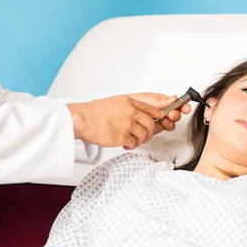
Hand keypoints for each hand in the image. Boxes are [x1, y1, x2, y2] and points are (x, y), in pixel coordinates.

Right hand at [66, 92, 190, 149]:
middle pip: (152, 123)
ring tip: (131, 140)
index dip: (162, 115)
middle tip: (142, 135)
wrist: (82, 119)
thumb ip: (134, 105)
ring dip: (140, 139)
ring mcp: (127, 123)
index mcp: (129, 101)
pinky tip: (124, 143)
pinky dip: (131, 145)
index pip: (153, 107)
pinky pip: (135, 143)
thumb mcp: (117, 102)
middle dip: (150, 132)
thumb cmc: (97, 112)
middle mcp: (130, 111)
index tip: (165, 119)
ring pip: (145, 134)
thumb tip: (152, 112)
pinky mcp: (122, 135)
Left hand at [129, 93, 191, 137]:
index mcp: (158, 100)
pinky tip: (158, 127)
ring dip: (169, 123)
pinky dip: (161, 129)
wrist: (113, 116)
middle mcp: (159, 110)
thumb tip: (173, 98)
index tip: (184, 108)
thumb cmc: (125, 104)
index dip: (181, 105)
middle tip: (172, 115)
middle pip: (174, 114)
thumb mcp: (143, 100)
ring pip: (169, 123)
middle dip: (175, 115)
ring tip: (164, 122)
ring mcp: (156, 120)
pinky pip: (160, 130)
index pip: (174, 102)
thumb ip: (158, 101)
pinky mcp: (152, 129)